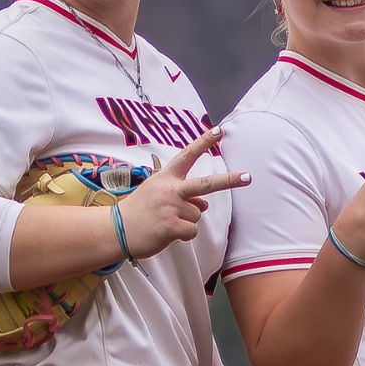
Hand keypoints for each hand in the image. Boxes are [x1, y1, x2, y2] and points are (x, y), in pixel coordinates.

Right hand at [117, 126, 247, 259]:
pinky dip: (183, 235)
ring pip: (198, 214)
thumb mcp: (158, 195)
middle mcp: (169, 189)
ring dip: (187, 221)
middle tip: (248, 177)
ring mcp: (170, 207)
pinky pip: (192, 231)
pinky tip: (166, 232)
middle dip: (229, 180)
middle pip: (205, 184)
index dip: (204, 142)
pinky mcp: (171, 226)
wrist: (116, 230)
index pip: (187, 155)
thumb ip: (182, 195)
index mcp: (166, 178)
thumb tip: (205, 204)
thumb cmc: (139, 211)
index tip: (219, 131)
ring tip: (166, 221)